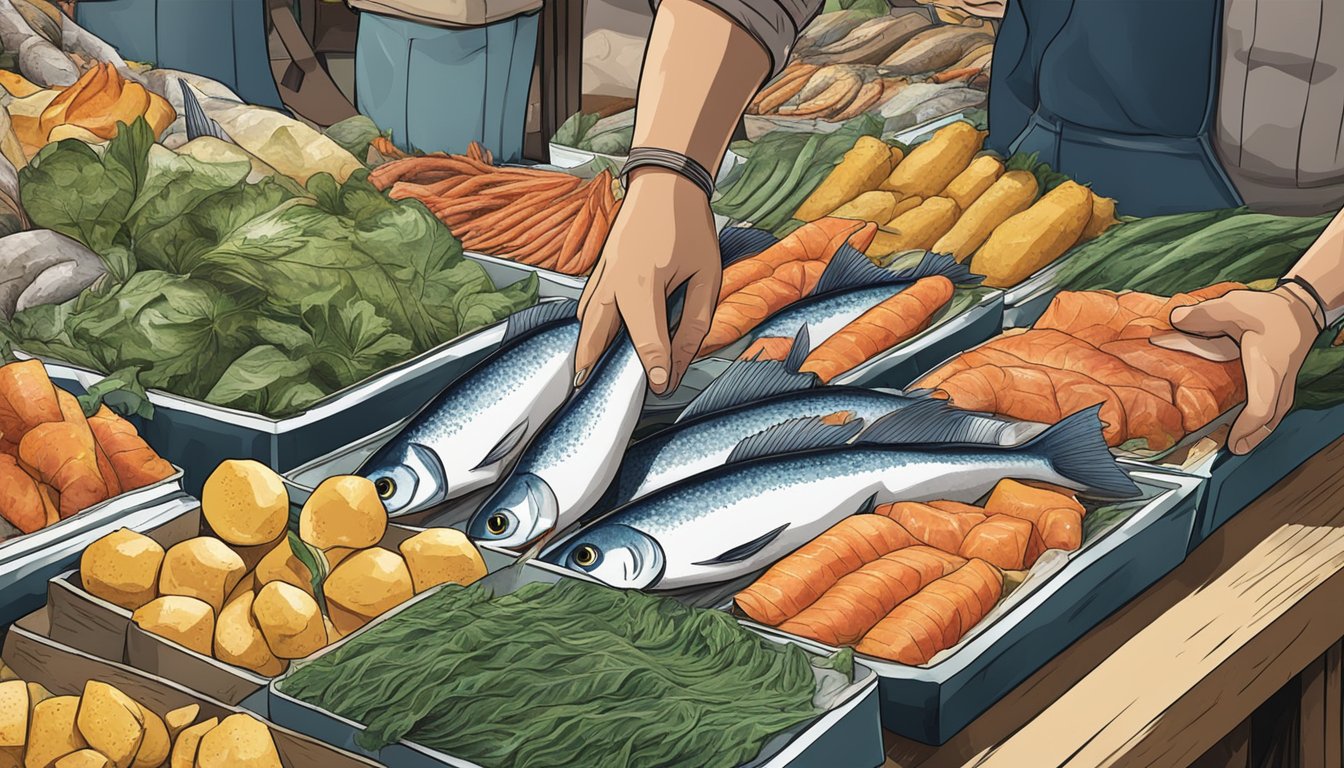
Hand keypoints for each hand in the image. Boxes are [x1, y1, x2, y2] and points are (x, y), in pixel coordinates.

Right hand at [575, 168, 720, 394]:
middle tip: (582, 388)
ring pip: (587, 317)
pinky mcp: (602, 264)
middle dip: (591, 361)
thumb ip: (694, 322)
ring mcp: (603, 271)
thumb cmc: (689, 224)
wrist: (666, 180)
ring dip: (585, 343)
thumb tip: (681, 361)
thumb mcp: (706, 275)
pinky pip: (588, 300)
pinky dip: (586, 321)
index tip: (660, 387)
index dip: (655, 368)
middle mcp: (614, 281)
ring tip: (581, 370)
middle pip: (597, 331)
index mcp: (642, 284)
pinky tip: (589, 334)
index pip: (647, 339)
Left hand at [1164, 286, 1319, 454]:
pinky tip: (1253, 426)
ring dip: (1261, 430)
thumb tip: (1174, 318)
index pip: (1262, 405)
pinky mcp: (1286, 380)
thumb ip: (1204, 314)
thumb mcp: (1235, 306)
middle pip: (1272, 416)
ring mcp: (1287, 381)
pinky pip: (1278, 406)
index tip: (1235, 443)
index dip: (1248, 426)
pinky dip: (1265, 419)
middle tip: (1236, 449)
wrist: (1303, 307)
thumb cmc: (1269, 310)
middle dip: (1254, 436)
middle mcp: (1280, 378)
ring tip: (1243, 444)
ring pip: (1278, 413)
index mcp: (1268, 366)